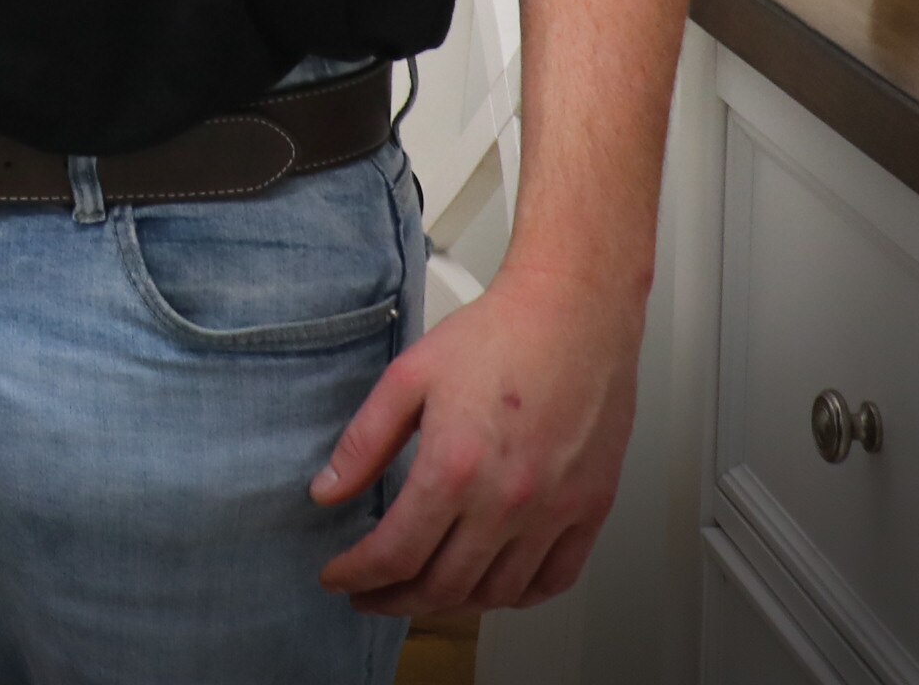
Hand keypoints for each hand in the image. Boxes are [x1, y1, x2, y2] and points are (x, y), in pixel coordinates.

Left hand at [312, 261, 643, 616]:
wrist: (574, 314)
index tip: (338, 577)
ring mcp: (554, 512)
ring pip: (495, 593)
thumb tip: (327, 492)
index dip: (357, 575)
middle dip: (393, 600)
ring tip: (420, 593)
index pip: (395, 554)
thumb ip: (363, 443)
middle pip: (442, 586)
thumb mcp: (408, 379)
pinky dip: (516, 596)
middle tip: (370, 595)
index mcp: (454, 468)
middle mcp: (507, 502)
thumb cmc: (498, 336)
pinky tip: (491, 587)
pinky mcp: (591, 509)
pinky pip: (554, 580)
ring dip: (450, 605)